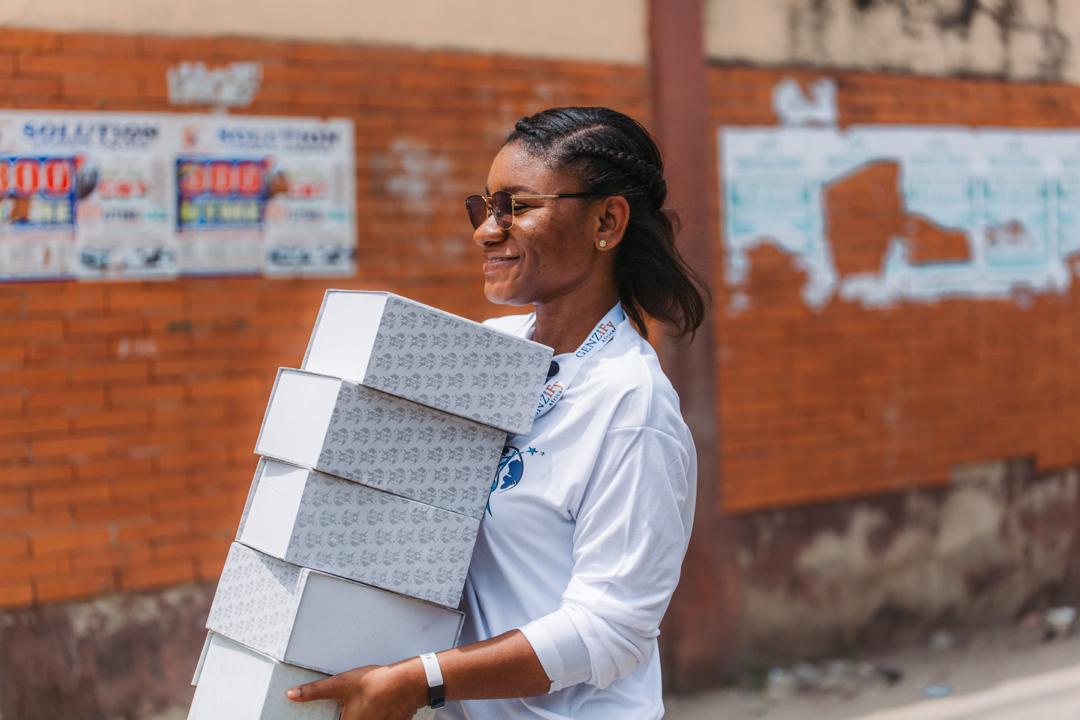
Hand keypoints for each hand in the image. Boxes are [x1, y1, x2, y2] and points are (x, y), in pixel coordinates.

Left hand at [287, 663, 426, 719]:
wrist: (407, 684)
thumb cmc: (375, 685)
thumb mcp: (339, 684)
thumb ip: (314, 691)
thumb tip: (292, 695)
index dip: (334, 716)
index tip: (338, 711)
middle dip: (345, 713)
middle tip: (350, 703)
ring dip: (360, 714)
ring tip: (364, 701)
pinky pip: (377, 719)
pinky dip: (373, 714)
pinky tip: (374, 704)